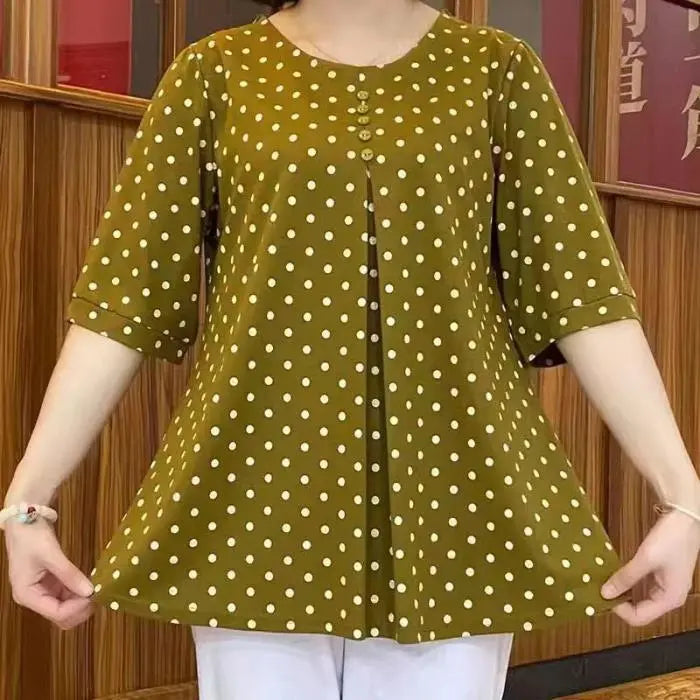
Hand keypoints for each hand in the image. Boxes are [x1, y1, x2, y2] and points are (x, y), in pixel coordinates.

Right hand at [4, 517, 94, 629]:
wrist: (25, 520)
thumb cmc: (31, 537)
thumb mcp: (51, 555)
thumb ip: (70, 574)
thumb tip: (90, 591)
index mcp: (27, 595)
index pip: (56, 612)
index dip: (77, 608)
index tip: (94, 595)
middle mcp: (33, 597)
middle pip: (60, 615)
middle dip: (80, 608)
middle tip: (98, 594)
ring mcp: (42, 591)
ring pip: (65, 607)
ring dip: (81, 602)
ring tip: (96, 589)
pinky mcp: (50, 583)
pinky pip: (66, 595)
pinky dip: (78, 592)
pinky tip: (89, 584)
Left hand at [601, 509, 699, 625]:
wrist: (685, 519)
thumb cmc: (672, 538)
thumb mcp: (645, 559)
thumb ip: (625, 577)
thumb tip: (605, 592)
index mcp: (670, 599)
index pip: (640, 618)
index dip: (619, 610)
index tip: (603, 596)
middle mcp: (670, 597)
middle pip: (640, 611)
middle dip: (619, 602)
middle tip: (600, 590)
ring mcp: (666, 586)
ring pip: (639, 599)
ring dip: (623, 592)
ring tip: (605, 583)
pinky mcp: (661, 576)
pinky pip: (642, 586)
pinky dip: (628, 583)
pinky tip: (616, 575)